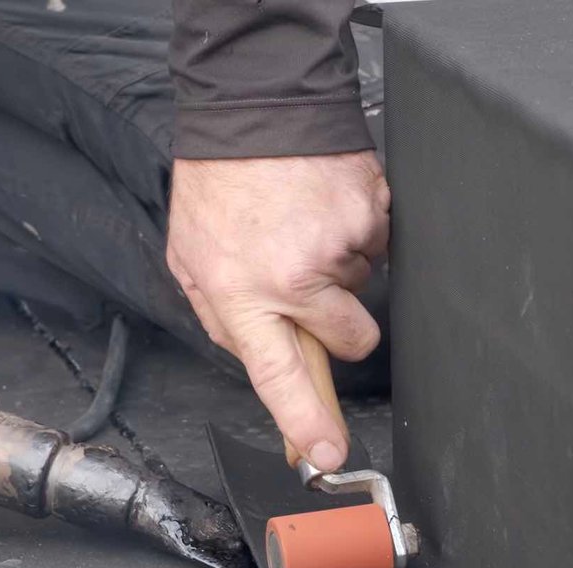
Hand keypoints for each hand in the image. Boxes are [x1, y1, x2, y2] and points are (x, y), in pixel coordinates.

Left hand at [167, 151, 388, 470]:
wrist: (256, 107)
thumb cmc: (220, 185)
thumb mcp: (194, 260)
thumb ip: (226, 316)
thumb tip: (262, 356)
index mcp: (244, 294)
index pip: (280, 376)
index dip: (308, 421)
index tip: (330, 455)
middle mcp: (294, 276)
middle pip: (352, 340)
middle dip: (340, 323)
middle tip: (309, 284)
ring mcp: (340, 245)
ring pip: (364, 288)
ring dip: (340, 268)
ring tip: (302, 226)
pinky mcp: (372, 214)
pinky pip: (378, 244)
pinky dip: (356, 232)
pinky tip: (322, 207)